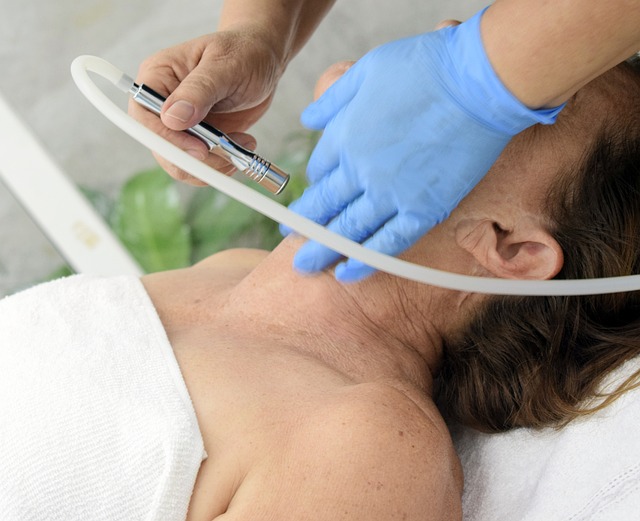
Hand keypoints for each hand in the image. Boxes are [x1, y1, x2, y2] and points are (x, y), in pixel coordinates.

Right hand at [129, 29, 283, 184]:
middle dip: (193, 160)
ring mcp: (180, 125)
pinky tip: (242, 147)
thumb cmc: (244, 52)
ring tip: (240, 148)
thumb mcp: (225, 64)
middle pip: (160, 146)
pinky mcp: (198, 139)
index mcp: (157, 76)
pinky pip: (199, 165)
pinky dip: (221, 165)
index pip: (145, 115)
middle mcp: (162, 103)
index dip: (167, 139)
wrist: (263, 60)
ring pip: (180, 162)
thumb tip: (172, 118)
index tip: (200, 149)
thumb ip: (199, 90)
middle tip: (227, 157)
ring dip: (211, 165)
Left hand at [287, 9, 562, 280]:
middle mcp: (361, 172)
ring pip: (348, 232)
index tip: (313, 195)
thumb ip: (334, 99)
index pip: (318, 171)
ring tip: (305, 267)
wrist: (478, 82)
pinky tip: (347, 274)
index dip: (313, 185)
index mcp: (344, 137)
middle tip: (290, 246)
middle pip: (323, 208)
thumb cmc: (425, 68)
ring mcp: (392, 195)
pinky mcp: (423, 210)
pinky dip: (365, 262)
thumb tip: (309, 120)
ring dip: (323, 251)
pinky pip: (387, 244)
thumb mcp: (366, 69)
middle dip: (303, 229)